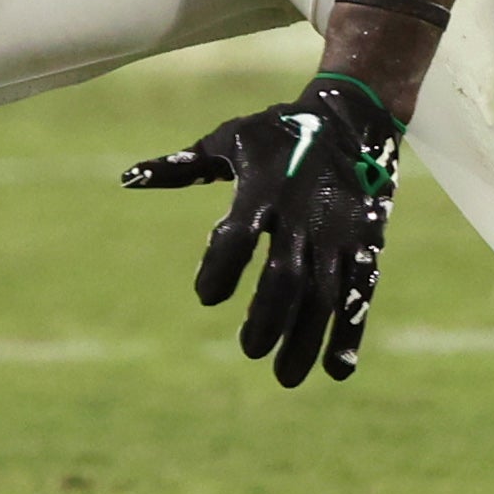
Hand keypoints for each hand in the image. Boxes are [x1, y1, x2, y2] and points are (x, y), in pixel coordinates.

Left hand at [125, 73, 402, 385]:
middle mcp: (303, 214)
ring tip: (285, 377)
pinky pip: (358, 293)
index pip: (237, 236)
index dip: (220, 268)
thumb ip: (182, 168)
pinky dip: (350, 332)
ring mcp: (339, 232)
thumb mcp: (229, 141)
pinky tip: (336, 370)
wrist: (352, 117)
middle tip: (249, 350)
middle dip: (268, 319)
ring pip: (323, 294)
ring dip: (306, 338)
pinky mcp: (365, 243)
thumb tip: (128, 179)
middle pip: (285, 276)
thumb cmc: (277, 132)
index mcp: (264, 189)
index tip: (206, 296)